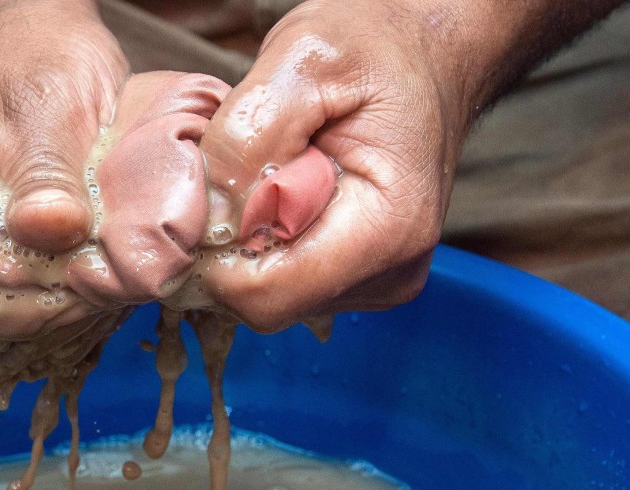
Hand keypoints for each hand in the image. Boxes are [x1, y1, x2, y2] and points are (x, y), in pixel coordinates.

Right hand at [0, 0, 128, 339]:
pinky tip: (100, 277)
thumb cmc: (39, 56)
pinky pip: (23, 297)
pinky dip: (63, 298)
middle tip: (102, 291)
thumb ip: (44, 168)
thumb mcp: (49, 100)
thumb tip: (50, 233)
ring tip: (106, 284)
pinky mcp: (0, 245)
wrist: (46, 38)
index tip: (68, 288)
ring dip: (54, 313)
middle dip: (35, 315)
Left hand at [197, 0, 479, 332]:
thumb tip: (205, 208)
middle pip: (263, 301)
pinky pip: (282, 279)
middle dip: (230, 242)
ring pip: (266, 293)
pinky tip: (283, 190)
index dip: (214, 253)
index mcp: (387, 230)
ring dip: (247, 238)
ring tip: (273, 170)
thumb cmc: (374, 47)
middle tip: (241, 167)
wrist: (424, 52)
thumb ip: (247, 135)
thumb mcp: (302, 61)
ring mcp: (376, 282)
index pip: (265, 297)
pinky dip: (264, 240)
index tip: (207, 190)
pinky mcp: (359, 278)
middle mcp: (390, 272)